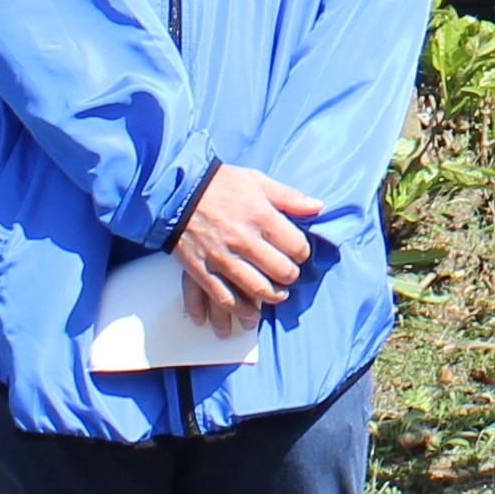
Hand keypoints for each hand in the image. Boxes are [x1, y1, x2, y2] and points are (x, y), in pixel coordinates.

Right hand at [172, 164, 325, 329]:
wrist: (177, 190)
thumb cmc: (219, 184)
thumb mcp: (257, 181)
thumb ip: (289, 197)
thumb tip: (317, 206)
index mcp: (261, 216)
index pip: (296, 246)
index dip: (302, 253)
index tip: (298, 254)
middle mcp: (243, 239)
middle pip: (280, 271)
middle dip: (289, 277)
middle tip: (288, 276)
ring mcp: (222, 257)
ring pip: (256, 289)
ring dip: (271, 297)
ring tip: (275, 296)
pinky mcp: (201, 270)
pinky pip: (223, 297)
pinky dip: (238, 309)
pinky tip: (248, 313)